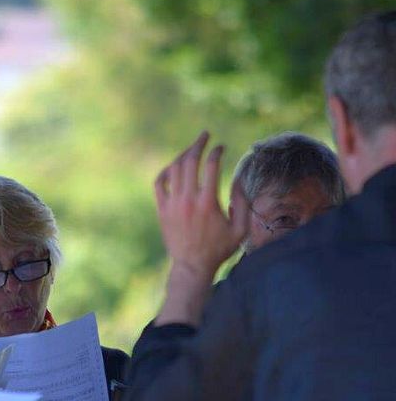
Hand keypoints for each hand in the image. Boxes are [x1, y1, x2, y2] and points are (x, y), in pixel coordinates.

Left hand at [154, 131, 248, 279]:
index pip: (211, 165)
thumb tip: (237, 178)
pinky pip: (159, 182)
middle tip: (205, 134)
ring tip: (192, 148)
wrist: (192, 266)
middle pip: (190, 161)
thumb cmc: (219, 248)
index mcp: (208, 202)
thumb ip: (242, 202)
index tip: (222, 147)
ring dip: (183, 154)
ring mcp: (172, 204)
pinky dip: (166, 171)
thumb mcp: (240, 228)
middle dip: (198, 143)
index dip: (217, 151)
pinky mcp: (162, 209)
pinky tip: (175, 166)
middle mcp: (188, 200)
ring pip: (174, 169)